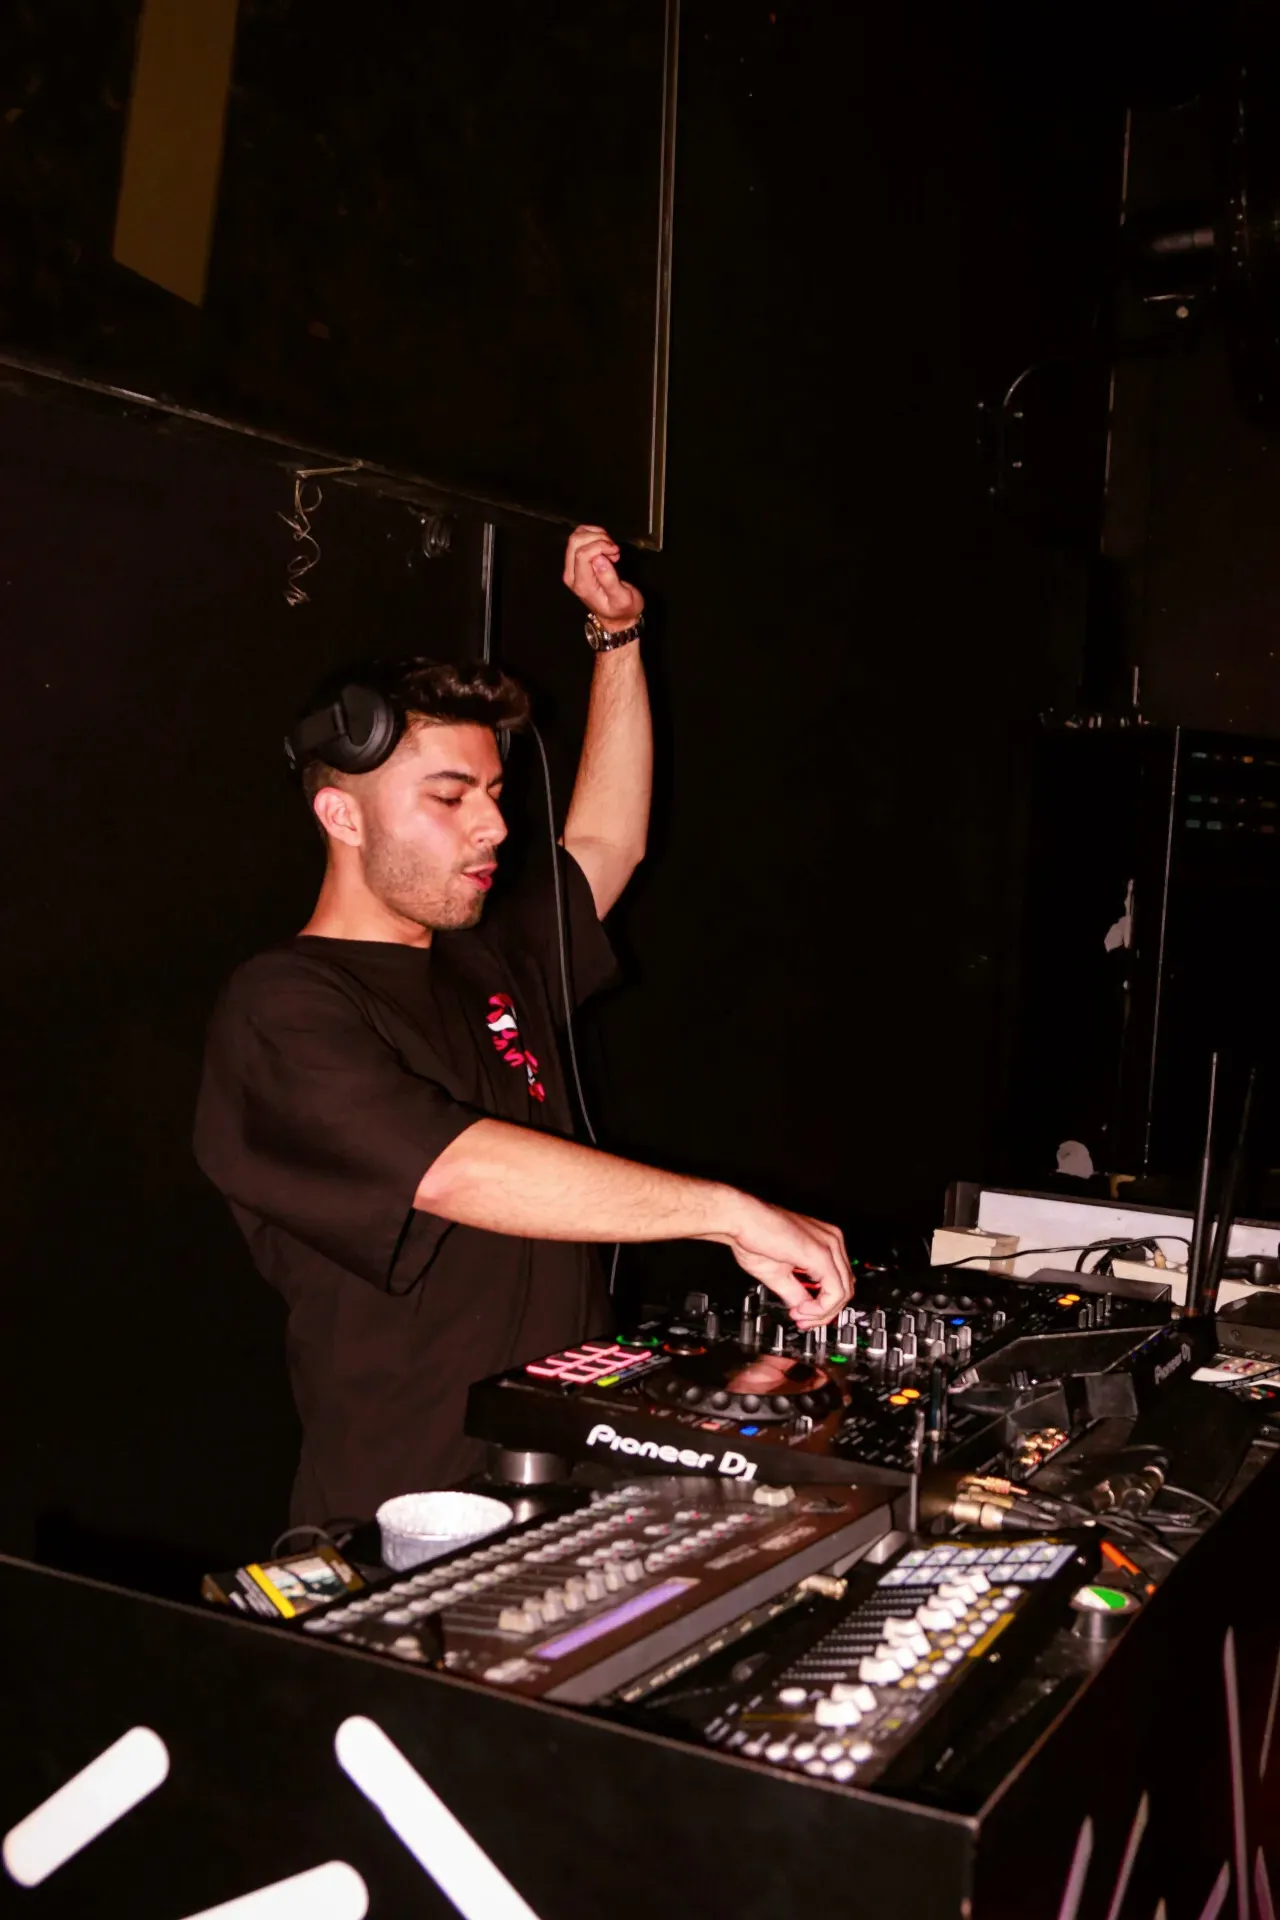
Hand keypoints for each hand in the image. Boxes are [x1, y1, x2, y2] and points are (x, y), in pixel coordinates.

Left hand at [563, 524, 644, 632]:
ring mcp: (571, 567)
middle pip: (575, 541)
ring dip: (596, 536)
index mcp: (582, 584)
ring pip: (576, 537)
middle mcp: (572, 575)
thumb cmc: (622, 609)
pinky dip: (594, 536)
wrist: (616, 617)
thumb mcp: (623, 598)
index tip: (616, 552)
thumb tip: (599, 558)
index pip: (582, 553)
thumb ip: (610, 579)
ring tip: (611, 549)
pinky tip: (606, 547)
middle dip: (598, 538)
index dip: (600, 545)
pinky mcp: (576, 561)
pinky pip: (580, 538)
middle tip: (614, 549)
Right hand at [707, 1194, 855, 1327]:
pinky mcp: (821, 1254)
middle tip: (803, 1320)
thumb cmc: (753, 1236)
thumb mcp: (778, 1274)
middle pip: (845, 1288)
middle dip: (824, 1313)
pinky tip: (802, 1309)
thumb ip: (795, 1292)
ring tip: (800, 1315)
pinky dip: (821, 1308)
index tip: (803, 1315)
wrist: (740, 1219)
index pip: (839, 1282)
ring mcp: (829, 1246)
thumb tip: (803, 1309)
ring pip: (844, 1292)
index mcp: (825, 1242)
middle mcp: (832, 1241)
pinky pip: (835, 1292)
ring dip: (822, 1313)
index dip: (824, 1306)